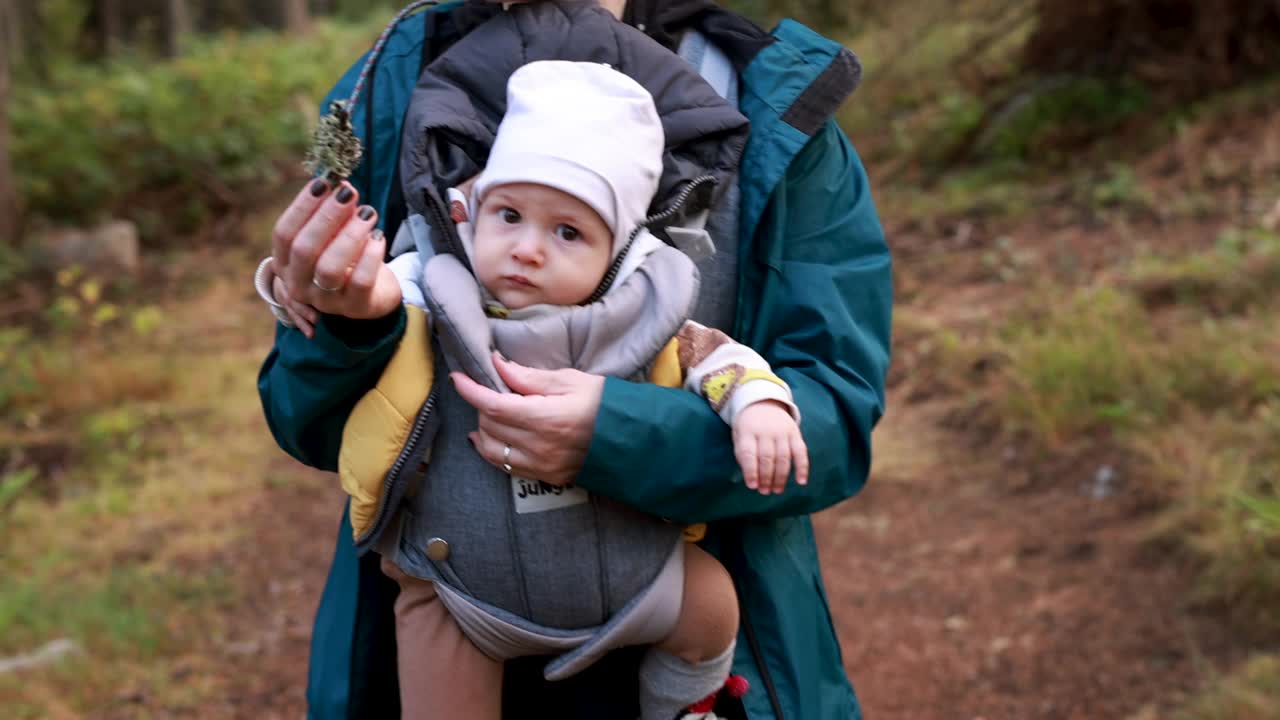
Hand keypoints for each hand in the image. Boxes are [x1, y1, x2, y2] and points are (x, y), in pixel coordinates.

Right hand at [269, 179, 402, 336]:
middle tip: (349, 193)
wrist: (372, 294)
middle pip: (303, 249)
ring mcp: (325, 301)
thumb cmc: (346, 258)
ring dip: (350, 235)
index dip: (302, 206)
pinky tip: (378, 237)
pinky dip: (371, 255)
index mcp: (285, 263)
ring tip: (369, 213)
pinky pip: (361, 281)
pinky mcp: (355, 308)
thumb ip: (335, 213)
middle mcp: (298, 285)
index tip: (323, 182)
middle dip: (327, 217)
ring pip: (329, 268)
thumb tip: (342, 185)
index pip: (284, 233)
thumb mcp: (335, 235)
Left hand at [451, 353, 604, 486]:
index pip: (492, 405)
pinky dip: (493, 450)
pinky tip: (492, 438)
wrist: (632, 440)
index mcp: (545, 418)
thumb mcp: (571, 381)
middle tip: (493, 391)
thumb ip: (531, 377)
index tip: (458, 378)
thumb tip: (499, 367)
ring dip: (485, 430)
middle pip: (489, 426)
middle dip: (482, 406)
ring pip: (492, 450)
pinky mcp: (546, 477)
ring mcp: (541, 465)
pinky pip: (506, 466)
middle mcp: (539, 446)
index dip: (470, 391)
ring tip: (491, 414)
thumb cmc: (605, 404)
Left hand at [733, 400, 808, 495]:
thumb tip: (752, 480)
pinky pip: (801, 452)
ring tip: (777, 490)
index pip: (748, 453)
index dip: (750, 471)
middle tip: (765, 492)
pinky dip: (802, 467)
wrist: (763, 402)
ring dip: (781, 477)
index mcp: (747, 431)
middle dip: (766, 478)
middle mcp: (766, 431)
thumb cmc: (748, 426)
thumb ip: (743, 455)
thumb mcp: (738, 435)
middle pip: (767, 458)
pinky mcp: (795, 433)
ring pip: (783, 457)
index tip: (752, 486)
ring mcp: (782, 431)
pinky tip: (801, 481)